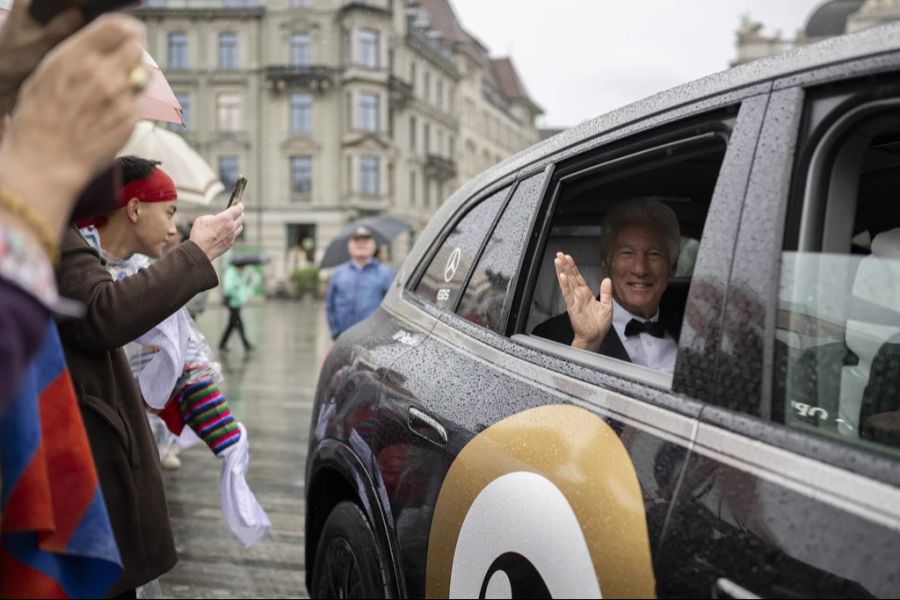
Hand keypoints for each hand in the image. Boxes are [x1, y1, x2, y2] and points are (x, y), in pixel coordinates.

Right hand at [0, 14, 144, 239]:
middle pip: (136, 47)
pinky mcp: (130, 119)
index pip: (117, 27)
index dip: (128, 28)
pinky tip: (110, 115)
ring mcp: (119, 98)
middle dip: (133, 53)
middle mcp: (102, 73)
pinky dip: (130, 105)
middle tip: (124, 64)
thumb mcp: (48, 74)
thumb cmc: (39, 119)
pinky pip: (139, 103)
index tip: (129, 34)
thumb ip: (78, 55)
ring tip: (114, 91)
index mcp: (76, 56)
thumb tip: (103, 43)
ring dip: (134, 78)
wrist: (45, 161)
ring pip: (143, 74)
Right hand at [190, 203, 244, 260]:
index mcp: (226, 218)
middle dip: (239, 213)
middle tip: (236, 212)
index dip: (239, 205)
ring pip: (240, 226)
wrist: (200, 251)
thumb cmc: (199, 234)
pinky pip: (235, 235)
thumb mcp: (203, 219)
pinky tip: (227, 231)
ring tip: (232, 221)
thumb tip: (216, 219)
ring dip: (237, 222)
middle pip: (241, 217)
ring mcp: (232, 236)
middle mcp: (232, 226)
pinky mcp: (231, 243)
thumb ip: (213, 217)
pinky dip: (233, 232)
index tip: (239, 204)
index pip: (238, 209)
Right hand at [554, 252, 612, 351]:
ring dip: (562, 272)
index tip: (568, 258)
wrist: (595, 337)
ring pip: (567, 283)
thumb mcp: (607, 306)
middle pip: (570, 277)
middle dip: (565, 265)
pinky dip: (565, 286)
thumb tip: (607, 280)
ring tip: (558, 261)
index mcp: (586, 295)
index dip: (573, 267)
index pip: (578, 277)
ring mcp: (574, 301)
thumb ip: (606, 292)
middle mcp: (579, 296)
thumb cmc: (599, 325)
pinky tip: (562, 277)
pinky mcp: (573, 308)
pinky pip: (568, 295)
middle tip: (559, 255)